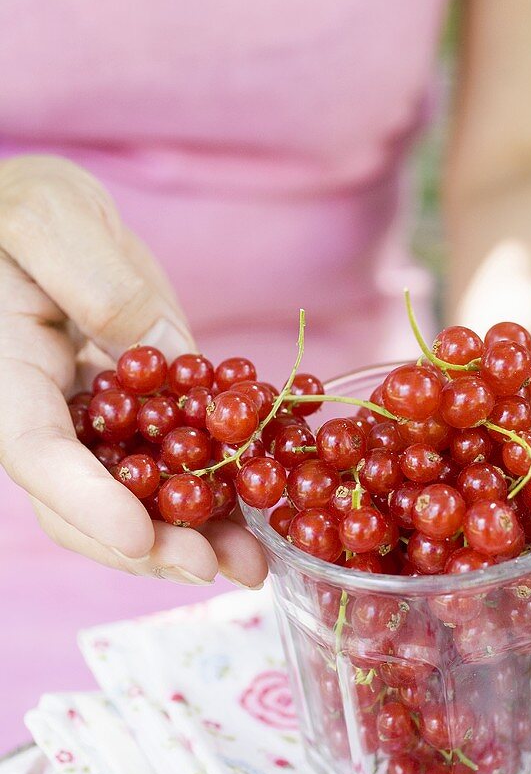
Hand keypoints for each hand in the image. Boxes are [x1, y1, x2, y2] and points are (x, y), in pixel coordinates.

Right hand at [0, 155, 266, 587]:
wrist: (41, 223)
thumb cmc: (20, 204)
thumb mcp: (47, 216)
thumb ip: (94, 279)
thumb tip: (161, 351)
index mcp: (4, 377)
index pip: (37, 453)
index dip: (87, 502)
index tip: (142, 536)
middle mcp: (45, 418)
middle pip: (84, 505)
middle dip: (150, 545)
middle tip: (213, 569)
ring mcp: (94, 424)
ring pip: (133, 499)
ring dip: (192, 536)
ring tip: (253, 563)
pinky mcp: (138, 417)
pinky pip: (173, 464)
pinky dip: (216, 492)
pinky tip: (263, 510)